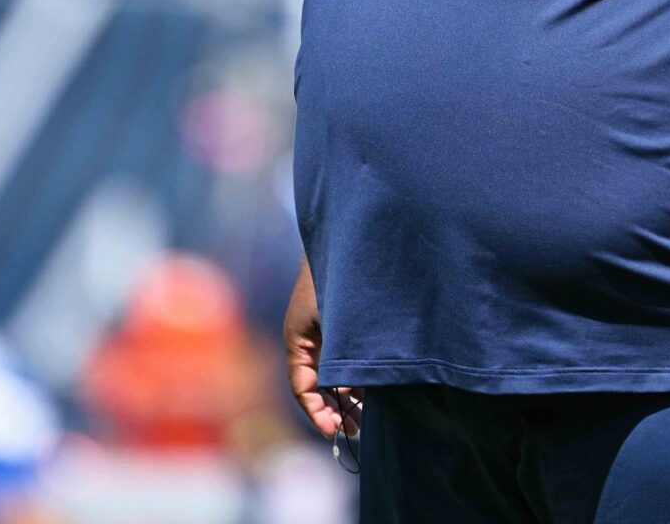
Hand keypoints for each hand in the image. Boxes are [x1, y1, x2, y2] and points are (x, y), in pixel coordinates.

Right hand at [284, 259, 362, 440]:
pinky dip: (352, 374)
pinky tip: (372, 387)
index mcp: (298, 340)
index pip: (303, 388)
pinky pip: (340, 357)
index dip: (318, 414)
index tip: (336, 432)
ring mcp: (321, 330)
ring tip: (367, 414)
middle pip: (316, 384)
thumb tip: (346, 396)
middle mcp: (306, 338)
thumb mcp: (340, 326)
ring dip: (346, 393)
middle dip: (334, 409)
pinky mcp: (337, 322)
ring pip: (329, 372)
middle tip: (357, 430)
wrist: (350, 237)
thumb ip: (340, 362)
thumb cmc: (342, 278)